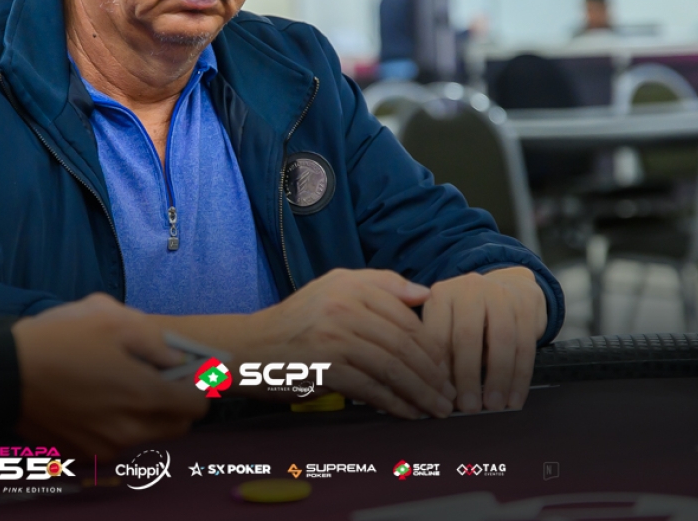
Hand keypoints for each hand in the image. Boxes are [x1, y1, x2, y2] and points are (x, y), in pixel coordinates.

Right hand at [11, 293, 207, 458]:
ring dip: (144, 414)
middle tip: (155, 377)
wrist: (2, 374)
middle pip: (176, 425)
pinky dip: (114, 425)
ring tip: (116, 384)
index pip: (198, 405)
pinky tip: (93, 398)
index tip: (185, 371)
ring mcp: (105, 447)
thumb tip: (176, 358)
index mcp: (144, 397)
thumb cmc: (59, 339)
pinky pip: (114, 442)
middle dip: (175, 402)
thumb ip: (155, 340)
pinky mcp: (82, 454)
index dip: (197, 385)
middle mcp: (130, 430)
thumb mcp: (111, 318)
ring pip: (145, 435)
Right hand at [248, 268, 453, 419]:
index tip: (446, 367)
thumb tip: (424, 294)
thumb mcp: (333, 288)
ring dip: (421, 392)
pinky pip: (371, 387)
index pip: (405, 316)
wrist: (249, 348)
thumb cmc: (295, 321)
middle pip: (404, 342)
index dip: (431, 345)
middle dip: (433, 373)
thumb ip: (380, 284)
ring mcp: (335, 336)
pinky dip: (395, 403)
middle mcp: (344, 305)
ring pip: (392, 366)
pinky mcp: (326, 366)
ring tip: (436, 408)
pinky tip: (408, 413)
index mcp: (351, 285)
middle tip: (449, 394)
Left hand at [422, 267, 546, 413]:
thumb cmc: (470, 315)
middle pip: (468, 336)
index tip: (440, 394)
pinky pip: (525, 346)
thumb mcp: (446, 321)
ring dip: (498, 379)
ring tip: (493, 406)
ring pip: (501, 341)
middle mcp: (470, 289)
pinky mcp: (526, 306)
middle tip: (468, 407)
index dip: (438, 367)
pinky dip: (520, 377)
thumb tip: (436, 392)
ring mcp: (501, 295)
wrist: (509, 285)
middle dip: (468, 376)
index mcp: (442, 295)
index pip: (437, 334)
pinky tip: (514, 398)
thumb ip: (439, 349)